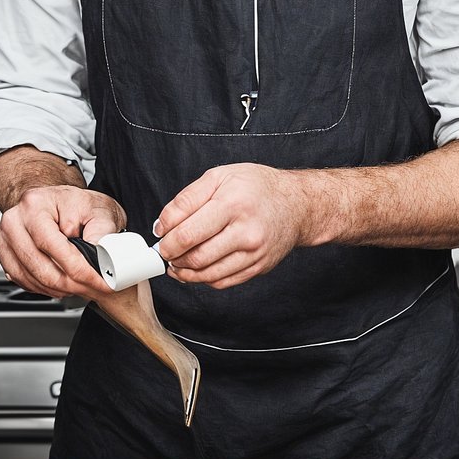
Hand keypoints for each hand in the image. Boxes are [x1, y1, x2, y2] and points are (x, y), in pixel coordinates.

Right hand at [0, 186, 126, 300]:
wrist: (56, 201)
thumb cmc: (75, 203)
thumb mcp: (98, 209)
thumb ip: (102, 231)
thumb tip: (100, 256)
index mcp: (35, 204)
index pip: (54, 246)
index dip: (79, 269)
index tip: (98, 281)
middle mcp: (15, 220)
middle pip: (41, 267)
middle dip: (71, 284)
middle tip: (93, 289)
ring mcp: (4, 236)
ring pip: (31, 277)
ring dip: (58, 289)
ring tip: (80, 287)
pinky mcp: (3, 251)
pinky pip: (22, 280)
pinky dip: (43, 288)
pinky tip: (60, 285)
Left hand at [155, 164, 310, 288]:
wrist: (296, 204)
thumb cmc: (256, 187)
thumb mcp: (219, 176)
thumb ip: (186, 200)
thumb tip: (162, 226)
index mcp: (233, 204)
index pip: (187, 234)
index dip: (166, 242)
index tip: (161, 239)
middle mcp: (246, 231)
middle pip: (196, 258)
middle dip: (173, 258)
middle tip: (167, 252)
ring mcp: (254, 253)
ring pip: (207, 275)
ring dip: (185, 272)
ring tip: (178, 262)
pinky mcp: (258, 267)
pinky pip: (222, 282)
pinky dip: (203, 278)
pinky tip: (197, 268)